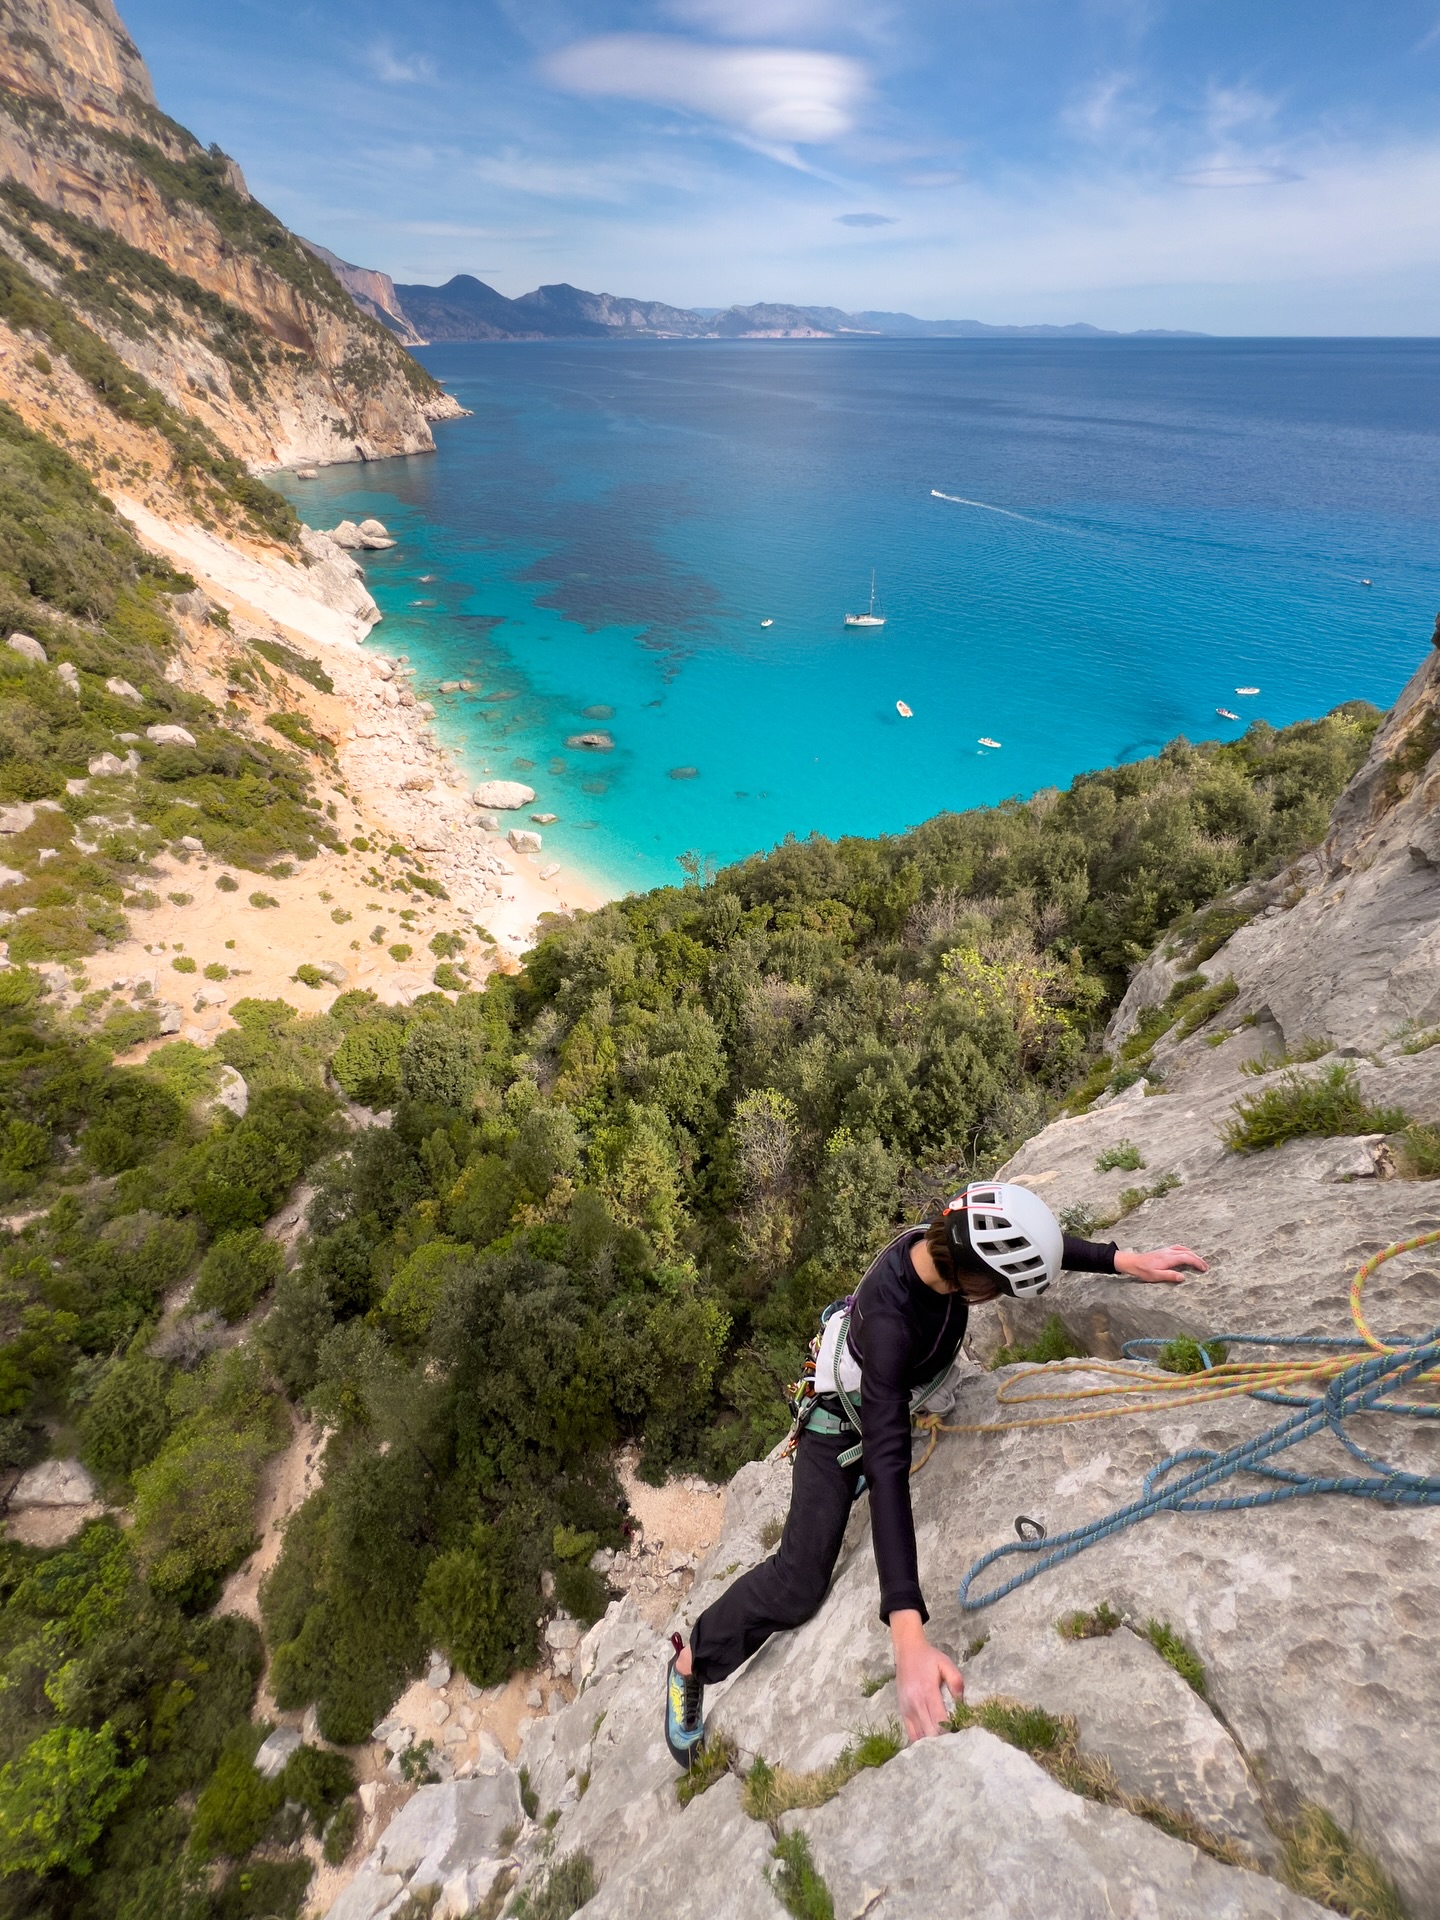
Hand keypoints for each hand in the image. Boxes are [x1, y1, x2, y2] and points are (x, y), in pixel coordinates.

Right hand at [890, 1610, 962, 1741]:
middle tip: (954, 1741)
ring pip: (919, 1736)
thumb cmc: (929, 1658)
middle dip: (943, 1740)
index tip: (960, 1733)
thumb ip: (956, 1681)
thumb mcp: (946, 1664)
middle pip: (930, 1733)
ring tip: (944, 1743)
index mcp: (927, 1691)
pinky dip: (920, 1740)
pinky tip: (930, 1741)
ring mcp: (907, 1709)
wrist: (907, 1651)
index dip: (951, 1730)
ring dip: (931, 1742)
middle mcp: (915, 1703)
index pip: (940, 1721)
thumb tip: (961, 1702)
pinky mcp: (902, 1711)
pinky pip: (910, 1733)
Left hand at [1115, 1245, 1208, 1284]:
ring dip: (1193, 1254)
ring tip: (1199, 1261)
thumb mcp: (1156, 1276)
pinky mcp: (1164, 1250)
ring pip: (1183, 1249)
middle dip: (1198, 1259)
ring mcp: (1166, 1250)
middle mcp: (1169, 1252)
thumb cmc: (1144, 1271)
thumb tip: (1183, 1277)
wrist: (1133, 1262)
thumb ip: (1169, 1276)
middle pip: (1187, 1253)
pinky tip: (1186, 1253)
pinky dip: (1186, 1250)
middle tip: (1206, 1267)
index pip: (1187, 1258)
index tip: (1204, 1269)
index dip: (1197, 1263)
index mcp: (1169, 1258)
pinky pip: (1178, 1248)